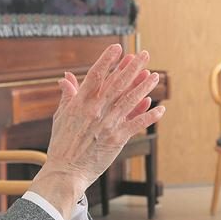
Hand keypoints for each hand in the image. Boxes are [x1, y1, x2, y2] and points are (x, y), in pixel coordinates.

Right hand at [28, 44, 164, 219]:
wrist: (65, 171)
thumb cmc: (62, 144)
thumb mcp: (61, 116)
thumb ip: (67, 95)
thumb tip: (66, 77)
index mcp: (80, 103)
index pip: (95, 75)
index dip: (107, 60)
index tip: (118, 48)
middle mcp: (95, 111)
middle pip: (117, 84)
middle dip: (132, 68)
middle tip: (144, 55)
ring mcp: (107, 124)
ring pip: (130, 100)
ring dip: (144, 87)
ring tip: (154, 76)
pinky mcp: (117, 139)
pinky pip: (136, 124)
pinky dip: (149, 115)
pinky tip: (159, 108)